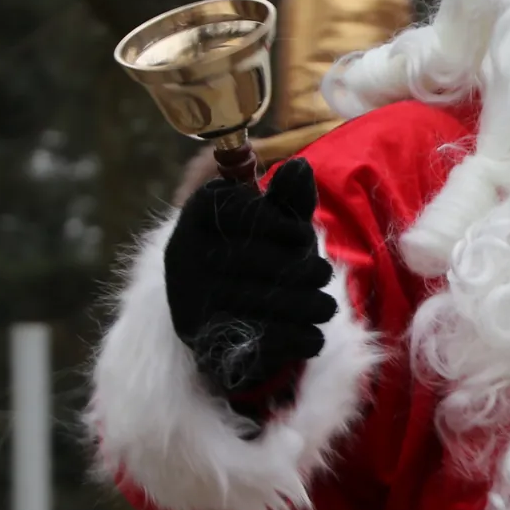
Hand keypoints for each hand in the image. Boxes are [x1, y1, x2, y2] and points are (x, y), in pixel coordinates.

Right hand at [163, 158, 338, 400]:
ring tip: (326, 306)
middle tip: (325, 274)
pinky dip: (295, 337)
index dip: (277, 222)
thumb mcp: (277, 226)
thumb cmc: (262, 259)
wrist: (232, 326)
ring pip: (260, 300)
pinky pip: (260, 338)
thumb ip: (289, 199)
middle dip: (301, 268)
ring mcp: (190, 300)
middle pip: (252, 259)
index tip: (301, 232)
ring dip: (306, 304)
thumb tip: (302, 167)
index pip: (237, 209)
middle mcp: (183, 256)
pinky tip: (314, 335)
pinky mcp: (205, 342)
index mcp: (197, 215)